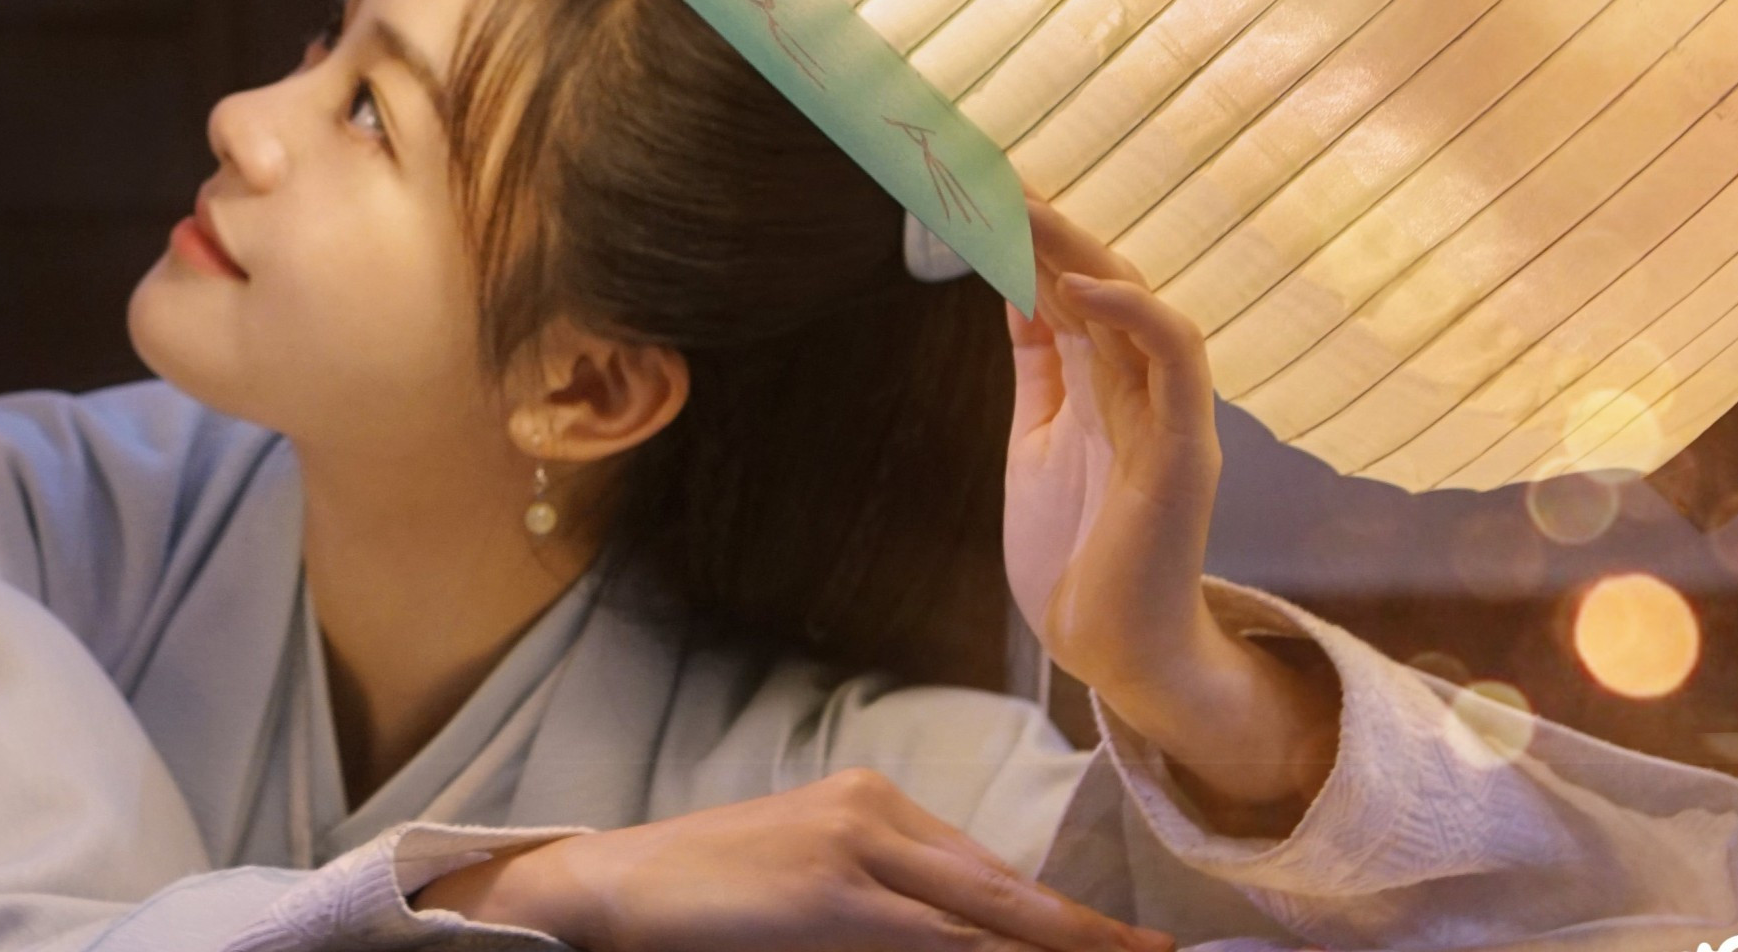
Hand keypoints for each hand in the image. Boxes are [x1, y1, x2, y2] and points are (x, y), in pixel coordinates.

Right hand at [421, 766, 1168, 951]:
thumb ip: (883, 904)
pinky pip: (936, 936)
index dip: (1059, 922)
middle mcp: (873, 807)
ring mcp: (854, 844)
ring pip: (983, 912)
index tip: (1126, 949)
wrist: (612, 887)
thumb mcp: (807, 889)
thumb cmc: (706, 900)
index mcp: (871, 801)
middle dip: (1085, 938)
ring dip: (1057, 946)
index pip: (985, 874)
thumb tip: (970, 935)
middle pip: (1001, 889)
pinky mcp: (832, 890)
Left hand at [1002, 199, 1335, 826]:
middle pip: (1102, 281)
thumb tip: (1010, 288)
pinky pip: (1178, 362)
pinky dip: (1136, 315)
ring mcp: (1170, 415)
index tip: (975, 183)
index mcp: (1105, 383)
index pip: (1070, 286)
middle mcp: (1143, 387)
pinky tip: (1081, 287)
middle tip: (985, 172)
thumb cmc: (1078, 550)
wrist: (1111, 649)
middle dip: (1048, 226)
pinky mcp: (1187, 453)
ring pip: (1139, 304)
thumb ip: (1039, 367)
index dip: (1029, 234)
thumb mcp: (1038, 438)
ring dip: (1082, 251)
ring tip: (1023, 206)